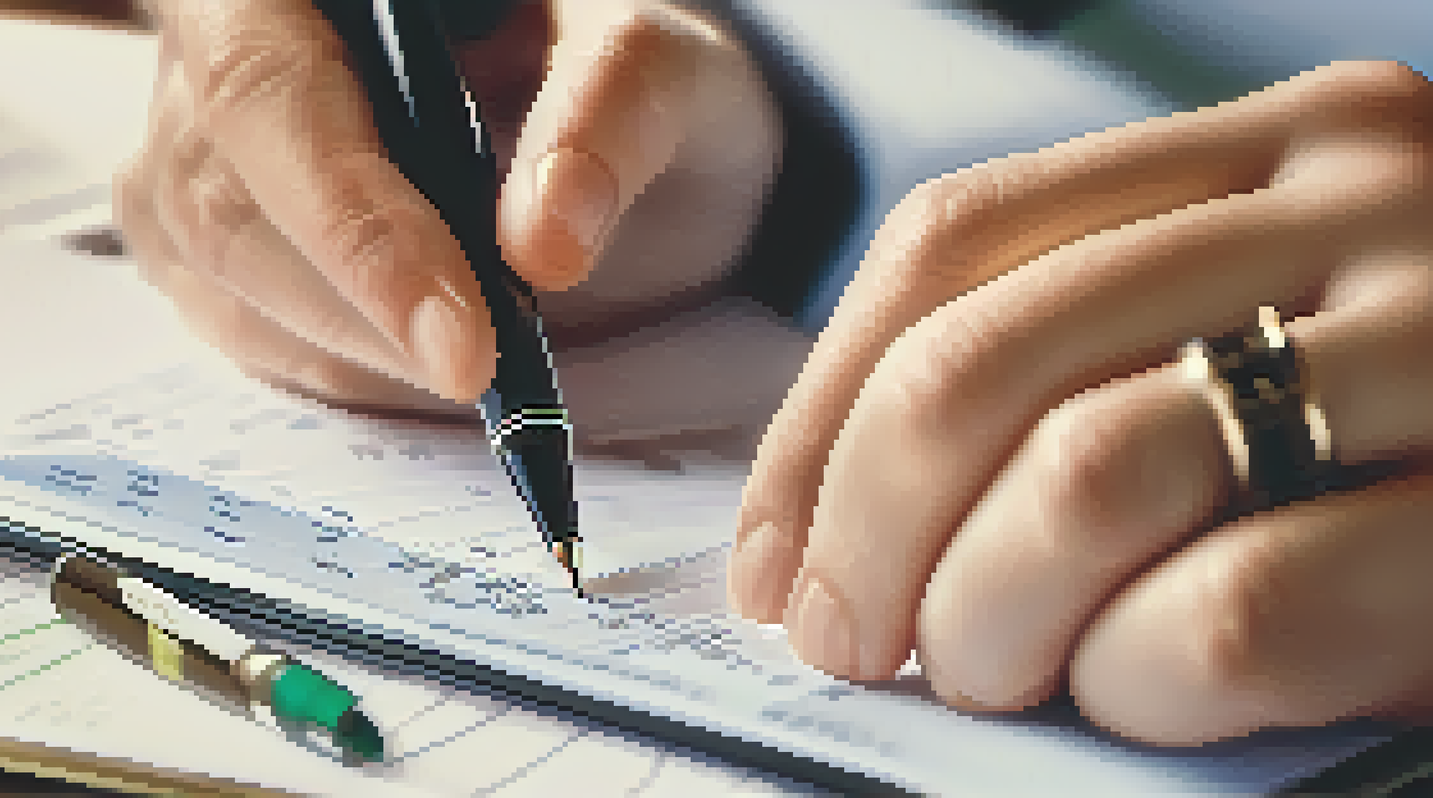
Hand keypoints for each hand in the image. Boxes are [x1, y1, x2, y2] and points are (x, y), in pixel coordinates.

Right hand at [114, 0, 793, 442]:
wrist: (586, 106)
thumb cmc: (604, 63)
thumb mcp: (652, 55)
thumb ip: (612, 110)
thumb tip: (548, 245)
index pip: (269, 88)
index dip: (354, 224)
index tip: (459, 339)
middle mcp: (218, 35)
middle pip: (223, 193)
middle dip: (361, 305)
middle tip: (481, 372)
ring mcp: (195, 136)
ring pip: (222, 269)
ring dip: (356, 344)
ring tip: (476, 352)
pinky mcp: (210, 226)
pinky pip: (238, 318)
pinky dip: (340, 360)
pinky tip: (425, 353)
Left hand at [731, 60, 1432, 745]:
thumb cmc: (1419, 419)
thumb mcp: (1259, 327)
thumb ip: (1086, 359)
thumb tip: (832, 516)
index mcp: (1264, 149)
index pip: (951, 244)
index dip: (817, 416)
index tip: (773, 552)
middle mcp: (1357, 200)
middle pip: (981, 362)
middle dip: (868, 533)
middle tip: (852, 637)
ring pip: (1085, 481)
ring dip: (983, 614)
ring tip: (986, 670)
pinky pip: (1235, 614)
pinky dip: (1136, 684)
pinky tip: (1139, 696)